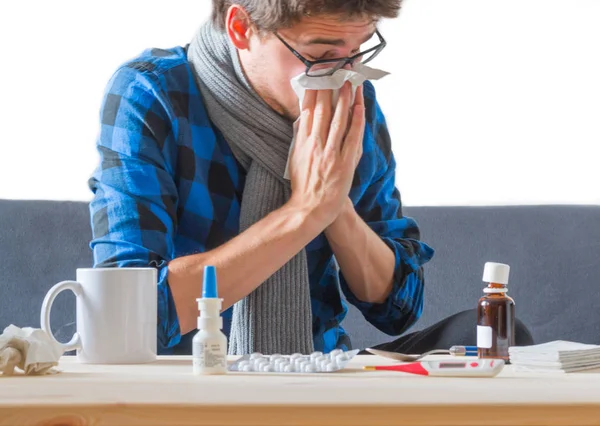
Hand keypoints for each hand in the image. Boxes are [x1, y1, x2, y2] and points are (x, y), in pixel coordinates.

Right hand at [287, 82, 364, 227]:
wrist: (309, 208)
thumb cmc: (303, 184)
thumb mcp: (294, 157)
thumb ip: (299, 136)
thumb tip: (303, 116)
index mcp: (301, 141)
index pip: (307, 109)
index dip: (313, 89)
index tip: (317, 74)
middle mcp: (314, 144)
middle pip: (322, 109)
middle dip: (329, 87)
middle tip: (335, 69)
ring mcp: (330, 153)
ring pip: (338, 119)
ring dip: (344, 98)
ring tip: (349, 80)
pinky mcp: (344, 162)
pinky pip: (352, 136)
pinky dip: (356, 119)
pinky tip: (359, 106)